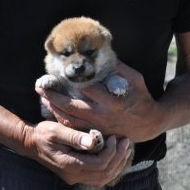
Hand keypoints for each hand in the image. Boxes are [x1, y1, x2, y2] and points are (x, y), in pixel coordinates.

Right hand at [24, 121, 131, 186]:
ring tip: (125, 150)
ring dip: (117, 166)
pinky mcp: (75, 175)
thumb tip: (94, 141)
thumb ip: (76, 137)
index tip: (114, 137)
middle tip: (126, 143)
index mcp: (69, 164)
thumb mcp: (57, 131)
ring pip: (103, 179)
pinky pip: (97, 178)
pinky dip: (109, 169)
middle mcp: (73, 176)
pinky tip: (115, 158)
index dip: (111, 151)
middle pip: (104, 174)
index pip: (99, 164)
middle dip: (119, 158)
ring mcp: (74, 178)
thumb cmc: (44, 134)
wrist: (31, 143)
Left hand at [35, 61, 164, 141]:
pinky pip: (74, 128)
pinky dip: (61, 118)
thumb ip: (118, 68)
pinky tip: (53, 110)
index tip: (59, 69)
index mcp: (111, 101)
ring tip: (42, 97)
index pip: (85, 87)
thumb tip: (100, 56)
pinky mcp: (95, 133)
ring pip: (69, 119)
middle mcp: (101, 115)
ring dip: (53, 108)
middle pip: (70, 105)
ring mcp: (97, 127)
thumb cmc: (142, 98)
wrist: (149, 124)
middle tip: (39, 86)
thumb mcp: (135, 79)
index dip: (71, 78)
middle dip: (53, 95)